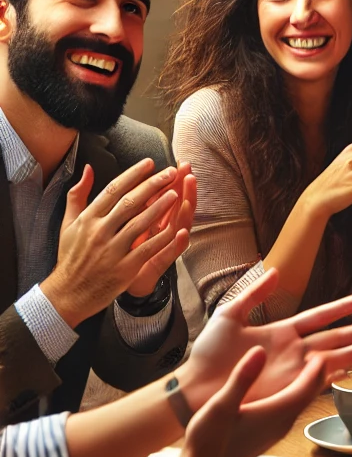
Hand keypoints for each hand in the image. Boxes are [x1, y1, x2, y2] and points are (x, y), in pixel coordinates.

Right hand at [42, 159, 188, 326]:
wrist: (68, 293)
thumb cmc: (71, 256)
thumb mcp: (69, 224)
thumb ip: (78, 195)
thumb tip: (89, 168)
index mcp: (88, 219)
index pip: (113, 190)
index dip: (133, 174)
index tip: (150, 163)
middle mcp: (99, 232)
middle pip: (130, 202)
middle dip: (153, 185)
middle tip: (171, 172)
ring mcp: (113, 250)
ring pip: (141, 223)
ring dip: (161, 206)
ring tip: (177, 192)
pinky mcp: (125, 268)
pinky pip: (149, 249)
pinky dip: (164, 237)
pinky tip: (178, 226)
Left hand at [126, 161, 196, 296]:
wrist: (108, 283)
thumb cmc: (114, 254)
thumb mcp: (114, 224)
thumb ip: (120, 203)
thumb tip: (116, 179)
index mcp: (149, 219)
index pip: (164, 195)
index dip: (171, 180)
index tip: (177, 164)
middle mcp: (159, 230)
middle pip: (175, 206)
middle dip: (183, 189)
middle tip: (189, 173)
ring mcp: (161, 246)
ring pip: (177, 226)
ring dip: (185, 212)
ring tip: (189, 198)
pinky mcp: (157, 263)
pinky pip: (170, 252)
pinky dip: (177, 243)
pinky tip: (182, 232)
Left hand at [178, 267, 351, 410]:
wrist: (195, 387)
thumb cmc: (208, 354)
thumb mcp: (229, 315)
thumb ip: (254, 294)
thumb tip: (275, 271)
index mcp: (282, 330)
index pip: (320, 316)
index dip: (343, 307)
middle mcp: (293, 350)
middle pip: (334, 337)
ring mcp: (292, 371)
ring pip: (332, 358)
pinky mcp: (286, 389)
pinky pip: (316, 383)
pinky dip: (334, 378)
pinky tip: (351, 372)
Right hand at [179, 345, 326, 456]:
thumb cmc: (208, 442)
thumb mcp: (222, 404)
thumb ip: (242, 378)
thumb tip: (260, 351)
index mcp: (275, 412)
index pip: (307, 386)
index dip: (317, 367)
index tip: (319, 350)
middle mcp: (282, 422)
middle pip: (309, 394)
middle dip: (318, 374)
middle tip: (317, 353)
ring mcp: (276, 430)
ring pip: (301, 403)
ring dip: (307, 385)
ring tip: (306, 367)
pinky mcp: (267, 435)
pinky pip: (291, 410)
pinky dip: (296, 395)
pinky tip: (286, 390)